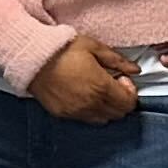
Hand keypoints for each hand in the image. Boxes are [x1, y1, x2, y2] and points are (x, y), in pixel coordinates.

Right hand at [27, 32, 141, 126]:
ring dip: (106, 108)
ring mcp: (76, 111)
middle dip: (120, 100)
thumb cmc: (62, 49)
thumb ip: (117, 60)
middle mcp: (91, 104)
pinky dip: (90, 111)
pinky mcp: (63, 114)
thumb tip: (135, 69)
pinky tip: (82, 95)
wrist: (32, 57)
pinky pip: (84, 119)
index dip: (130, 91)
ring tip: (97, 90)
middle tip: (112, 84)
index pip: (129, 103)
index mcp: (102, 87)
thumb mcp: (94, 47)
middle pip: (118, 114)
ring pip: (102, 120)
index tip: (121, 78)